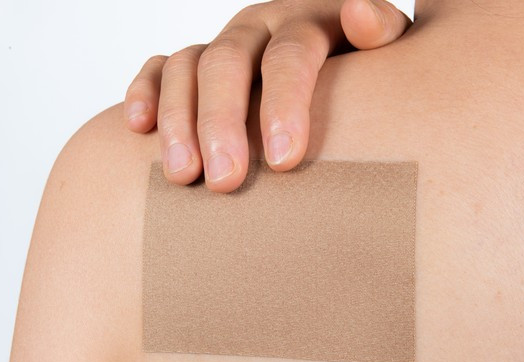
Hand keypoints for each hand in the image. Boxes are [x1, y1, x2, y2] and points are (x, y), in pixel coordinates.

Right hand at [124, 0, 410, 192]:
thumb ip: (379, 35)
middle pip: (228, 63)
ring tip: (182, 177)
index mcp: (307, 23)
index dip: (284, 103)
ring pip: (187, 68)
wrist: (330, 68)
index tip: (283, 161)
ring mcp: (221, 47)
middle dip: (222, 122)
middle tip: (224, 182)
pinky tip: (139, 128)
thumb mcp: (385, 55)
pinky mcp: (193, 65)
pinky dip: (144, 93)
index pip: (291, 53)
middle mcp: (259, 29)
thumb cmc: (362, 77)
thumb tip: (362, 16)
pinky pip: (159, 68)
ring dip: (178, 121)